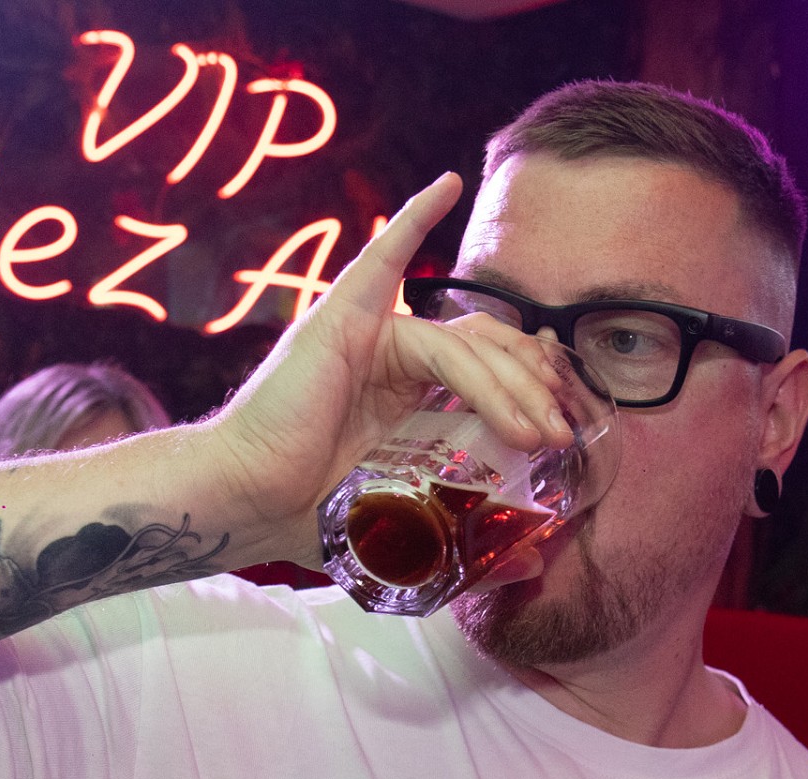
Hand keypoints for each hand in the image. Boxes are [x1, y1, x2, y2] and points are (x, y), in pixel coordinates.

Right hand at [208, 173, 574, 566]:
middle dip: (532, 389)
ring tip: (536, 431)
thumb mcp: (409, 521)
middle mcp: (392, 352)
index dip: (529, 390)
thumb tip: (532, 564)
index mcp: (407, 389)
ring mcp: (368, 331)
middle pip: (488, 348)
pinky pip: (385, 258)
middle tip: (559, 434)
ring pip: (464, 342)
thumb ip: (469, 531)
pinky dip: (415, 219)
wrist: (247, 503)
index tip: (560, 430)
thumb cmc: (310, 513)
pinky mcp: (343, 319)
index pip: (488, 367)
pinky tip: (448, 185)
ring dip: (508, 385)